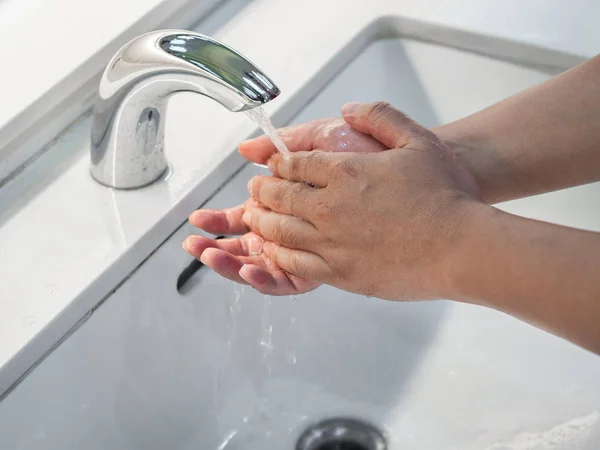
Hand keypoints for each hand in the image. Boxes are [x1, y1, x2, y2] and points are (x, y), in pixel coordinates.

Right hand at [183, 117, 386, 294]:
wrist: (422, 176)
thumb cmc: (379, 158)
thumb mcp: (333, 138)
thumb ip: (294, 141)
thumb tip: (249, 148)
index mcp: (298, 200)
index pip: (252, 214)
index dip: (223, 220)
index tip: (200, 221)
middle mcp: (305, 228)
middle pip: (253, 244)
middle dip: (220, 245)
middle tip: (195, 244)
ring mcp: (318, 249)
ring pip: (268, 264)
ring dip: (235, 264)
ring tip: (210, 258)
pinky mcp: (334, 266)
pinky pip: (294, 279)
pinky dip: (269, 278)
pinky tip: (252, 270)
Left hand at [243, 102, 483, 299]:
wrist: (462, 248)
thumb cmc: (446, 194)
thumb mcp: (418, 139)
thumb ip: (380, 116)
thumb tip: (348, 109)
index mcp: (344, 172)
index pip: (296, 164)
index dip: (279, 163)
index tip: (271, 165)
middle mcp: (329, 207)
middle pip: (280, 197)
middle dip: (262, 191)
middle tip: (253, 190)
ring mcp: (331, 243)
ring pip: (281, 231)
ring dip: (262, 221)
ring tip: (252, 218)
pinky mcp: (339, 274)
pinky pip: (295, 263)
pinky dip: (278, 254)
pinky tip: (272, 251)